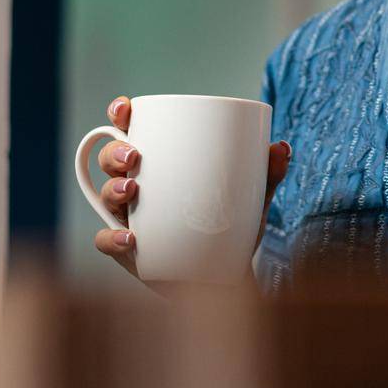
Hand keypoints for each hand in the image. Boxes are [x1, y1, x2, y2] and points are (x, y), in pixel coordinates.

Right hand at [92, 95, 292, 277]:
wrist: (228, 279)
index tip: (125, 108)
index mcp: (161, 164)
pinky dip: (113, 238)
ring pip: (105, 195)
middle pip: (111, 159)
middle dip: (115, 152)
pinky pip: (107, 241)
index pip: (132, 132)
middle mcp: (137, 187)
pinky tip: (131, 237)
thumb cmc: (232, 229)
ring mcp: (128, 218)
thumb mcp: (252, 199)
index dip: (120, 115)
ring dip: (113, 189)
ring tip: (131, 191)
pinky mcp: (128, 252)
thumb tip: (281, 147)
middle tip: (134, 157)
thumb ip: (266, 175)